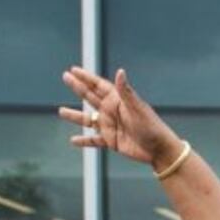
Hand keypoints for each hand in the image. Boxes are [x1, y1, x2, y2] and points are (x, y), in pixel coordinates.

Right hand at [60, 66, 178, 167]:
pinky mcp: (111, 141)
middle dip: (78, 87)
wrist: (159, 150)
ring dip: (75, 116)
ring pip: (88, 119)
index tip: (73, 69)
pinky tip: (73, 141)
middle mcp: (112, 111)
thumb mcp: (137, 108)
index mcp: (117, 100)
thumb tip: (120, 72)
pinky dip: (84, 141)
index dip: (86, 77)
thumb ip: (125, 92)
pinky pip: (94, 141)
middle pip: (90, 97)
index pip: (98, 85)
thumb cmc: (151, 127)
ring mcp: (110, 126)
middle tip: (65, 77)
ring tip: (61, 111)